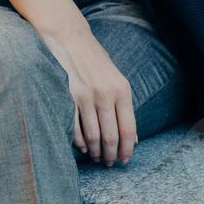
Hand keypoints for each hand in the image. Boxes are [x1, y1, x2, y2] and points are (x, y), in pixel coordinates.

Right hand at [39, 23, 137, 165]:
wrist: (73, 40)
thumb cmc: (97, 62)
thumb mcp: (117, 81)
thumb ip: (124, 107)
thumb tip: (133, 138)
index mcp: (123, 90)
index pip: (128, 129)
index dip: (127, 149)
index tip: (125, 160)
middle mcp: (107, 93)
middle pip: (111, 136)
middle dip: (111, 154)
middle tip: (109, 163)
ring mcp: (87, 95)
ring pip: (94, 135)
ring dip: (96, 151)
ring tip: (97, 157)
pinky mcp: (70, 96)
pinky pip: (76, 127)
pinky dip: (80, 142)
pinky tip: (84, 147)